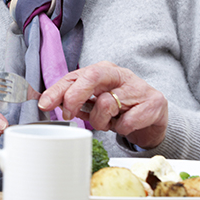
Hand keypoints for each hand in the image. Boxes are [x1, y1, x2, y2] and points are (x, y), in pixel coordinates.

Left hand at [38, 61, 167, 148]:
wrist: (154, 114)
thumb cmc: (121, 105)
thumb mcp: (96, 100)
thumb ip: (76, 100)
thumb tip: (49, 104)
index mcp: (102, 70)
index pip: (75, 75)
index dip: (57, 90)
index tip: (45, 105)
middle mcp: (119, 74)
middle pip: (91, 77)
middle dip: (74, 97)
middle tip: (69, 115)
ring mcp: (138, 86)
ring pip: (107, 104)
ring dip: (101, 121)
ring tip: (106, 123)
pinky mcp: (154, 102)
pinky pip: (128, 121)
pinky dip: (122, 129)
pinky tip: (124, 125)